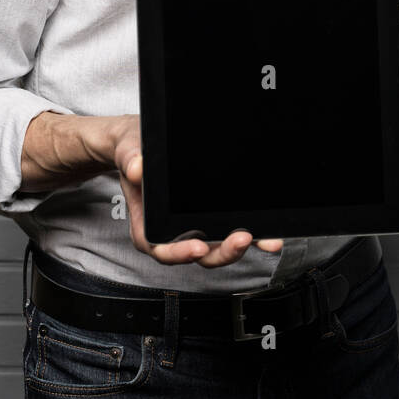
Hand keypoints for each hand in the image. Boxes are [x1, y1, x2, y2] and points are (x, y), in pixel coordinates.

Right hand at [113, 134, 283, 267]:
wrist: (141, 144)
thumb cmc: (133, 154)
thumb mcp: (128, 152)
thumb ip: (131, 159)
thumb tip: (137, 167)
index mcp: (148, 227)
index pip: (162, 249)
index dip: (180, 253)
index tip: (197, 247)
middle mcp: (174, 233)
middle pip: (199, 255)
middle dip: (222, 252)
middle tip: (241, 240)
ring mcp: (195, 227)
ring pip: (219, 247)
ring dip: (242, 246)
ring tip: (266, 240)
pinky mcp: (212, 217)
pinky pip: (230, 228)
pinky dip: (252, 233)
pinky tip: (270, 233)